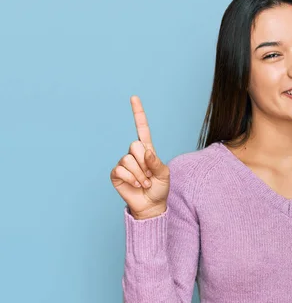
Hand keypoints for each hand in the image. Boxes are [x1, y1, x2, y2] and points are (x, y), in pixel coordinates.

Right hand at [110, 95, 169, 219]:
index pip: (142, 128)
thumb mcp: (164, 174)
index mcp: (147, 150)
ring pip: (128, 159)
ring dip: (140, 174)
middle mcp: (134, 154)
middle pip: (135, 145)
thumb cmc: (159, 188)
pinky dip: (132, 179)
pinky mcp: (116, 173)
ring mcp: (124, 163)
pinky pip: (121, 170)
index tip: (134, 97)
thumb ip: (156, 162)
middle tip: (149, 175)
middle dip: (144, 162)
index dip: (138, 113)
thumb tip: (145, 151)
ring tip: (144, 182)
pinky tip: (136, 185)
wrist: (151, 205)